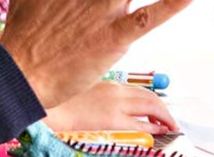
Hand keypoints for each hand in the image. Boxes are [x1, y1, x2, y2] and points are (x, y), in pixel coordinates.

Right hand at [44, 81, 177, 134]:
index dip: (153, 100)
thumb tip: (108, 110)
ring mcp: (113, 104)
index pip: (137, 89)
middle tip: (171, 121)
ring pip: (150, 105)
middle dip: (164, 109)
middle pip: (148, 96)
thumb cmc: (55, 102)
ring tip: (170, 127)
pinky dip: (153, 127)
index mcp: (105, 82)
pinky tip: (159, 133)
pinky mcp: (111, 120)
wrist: (42, 107)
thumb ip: (97, 97)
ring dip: (164, 117)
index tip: (158, 109)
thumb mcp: (79, 92)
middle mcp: (113, 90)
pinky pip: (140, 123)